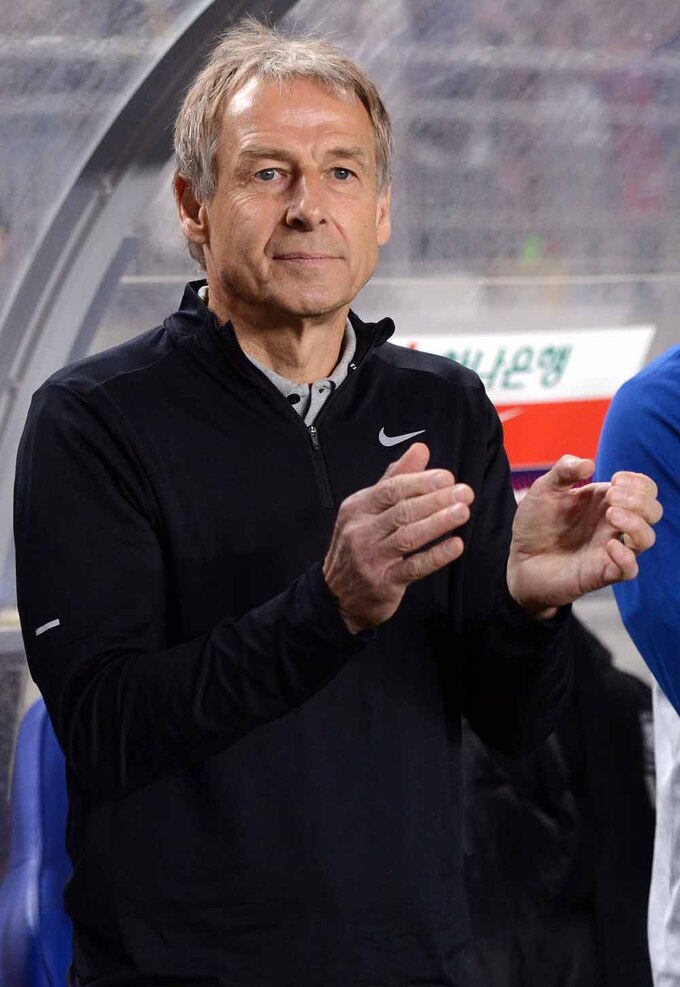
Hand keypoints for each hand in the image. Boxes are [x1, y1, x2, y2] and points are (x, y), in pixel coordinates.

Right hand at [323, 443, 473, 632]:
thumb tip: (420, 449)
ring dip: (438, 523)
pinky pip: (414, 567)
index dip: (420, 482)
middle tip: (464, 492)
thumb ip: (395, 479)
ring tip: (463, 512)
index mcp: (358, 508)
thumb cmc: (360, 545)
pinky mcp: (383, 583)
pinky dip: (436, 555)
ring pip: (408, 537)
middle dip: (436, 500)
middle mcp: (361, 531)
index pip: (391, 489)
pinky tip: (456, 545)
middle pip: (402, 511)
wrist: (337, 596)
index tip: (447, 477)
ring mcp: (371, 558)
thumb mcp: (368, 509)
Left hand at [507, 455, 662, 618]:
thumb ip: (564, 471)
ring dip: (636, 524)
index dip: (639, 482)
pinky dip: (626, 558)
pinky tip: (609, 546)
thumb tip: (589, 464)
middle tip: (613, 496)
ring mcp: (609, 550)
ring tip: (612, 514)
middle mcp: (613, 525)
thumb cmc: (537, 524)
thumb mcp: (545, 489)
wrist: (518, 558)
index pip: (645, 489)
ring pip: (646, 539)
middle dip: (640, 500)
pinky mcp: (601, 573)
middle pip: (653, 512)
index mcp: (606, 502)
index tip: (615, 480)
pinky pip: (629, 570)